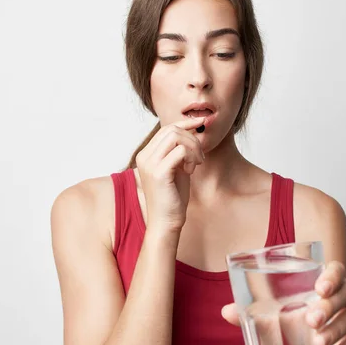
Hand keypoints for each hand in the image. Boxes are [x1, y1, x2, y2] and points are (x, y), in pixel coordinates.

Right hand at [135, 117, 205, 231]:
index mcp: (146, 154)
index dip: (185, 123)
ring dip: (193, 147)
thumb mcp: (177, 168)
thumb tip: (193, 132)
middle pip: (171, 129)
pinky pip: (180, 151)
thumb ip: (180, 151)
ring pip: (176, 136)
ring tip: (195, 163)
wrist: (166, 222)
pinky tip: (191, 169)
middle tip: (200, 157)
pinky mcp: (159, 173)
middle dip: (192, 138)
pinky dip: (191, 157)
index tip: (201, 122)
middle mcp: (144, 156)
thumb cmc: (173, 197)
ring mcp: (150, 164)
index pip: (166, 129)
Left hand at [221, 261, 345, 344]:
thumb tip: (227, 311)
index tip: (318, 288)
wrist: (306, 337)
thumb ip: (250, 310)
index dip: (331, 276)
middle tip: (310, 320)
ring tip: (318, 342)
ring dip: (337, 329)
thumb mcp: (271, 313)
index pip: (336, 270)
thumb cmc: (290, 317)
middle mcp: (344, 293)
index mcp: (325, 280)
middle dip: (330, 306)